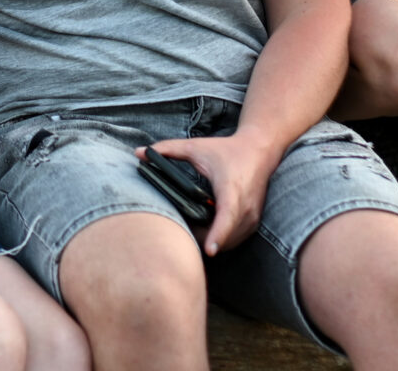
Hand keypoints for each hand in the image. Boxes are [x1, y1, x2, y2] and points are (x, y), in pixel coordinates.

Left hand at [143, 132, 276, 257]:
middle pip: (225, 236)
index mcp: (232, 189)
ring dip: (212, 242)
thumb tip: (138, 153)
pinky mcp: (254, 221)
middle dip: (203, 241)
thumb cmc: (227, 150)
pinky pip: (236, 239)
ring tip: (190, 233)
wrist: (259, 150)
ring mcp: (252, 217)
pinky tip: (205, 233)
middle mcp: (246, 207)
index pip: (228, 217)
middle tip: (180, 235)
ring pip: (231, 241)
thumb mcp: (195, 147)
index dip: (218, 235)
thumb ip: (167, 149)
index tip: (210, 250)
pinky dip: (221, 239)